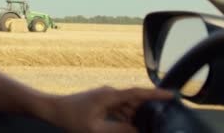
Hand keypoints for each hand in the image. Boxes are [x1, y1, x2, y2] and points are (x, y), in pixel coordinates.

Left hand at [48, 86, 172, 132]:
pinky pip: (120, 107)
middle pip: (135, 99)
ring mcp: (105, 97)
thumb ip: (119, 130)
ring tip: (151, 124)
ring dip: (137, 114)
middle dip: (149, 108)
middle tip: (165, 117)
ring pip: (128, 105)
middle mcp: (109, 93)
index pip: (137, 93)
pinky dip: (127, 116)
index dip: (155, 94)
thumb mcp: (95, 129)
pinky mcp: (102, 101)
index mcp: (109, 96)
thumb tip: (137, 130)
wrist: (53, 109)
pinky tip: (133, 125)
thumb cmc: (71, 118)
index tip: (170, 94)